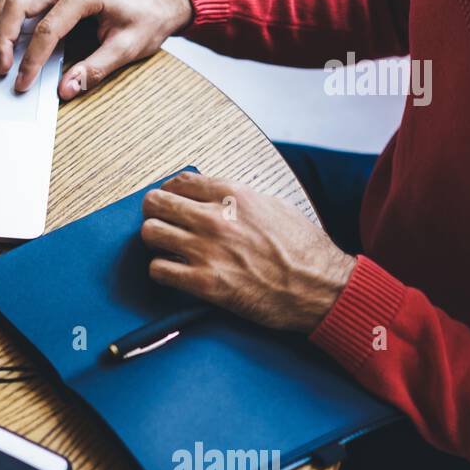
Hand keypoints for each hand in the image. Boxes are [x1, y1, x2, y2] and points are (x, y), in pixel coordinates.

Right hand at [0, 0, 192, 99]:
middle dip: (5, 37)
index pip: (47, 29)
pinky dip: (10, 1)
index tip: (22, 82)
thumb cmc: (150, 17)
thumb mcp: (128, 48)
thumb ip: (95, 69)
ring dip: (2, 16)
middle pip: (20, 2)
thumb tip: (66, 88)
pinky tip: (11, 21)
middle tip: (2, 66)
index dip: (31, 60)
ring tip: (2, 46)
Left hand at [139, 172, 356, 333]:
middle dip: (154, 212)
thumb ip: (239, 198)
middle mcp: (215, 218)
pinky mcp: (204, 283)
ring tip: (167, 248)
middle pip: (156, 203)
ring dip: (155, 241)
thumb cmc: (303, 249)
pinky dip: (161, 270)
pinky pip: (158, 269)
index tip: (171, 200)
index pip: (179, 181)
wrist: (319, 287)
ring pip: (151, 233)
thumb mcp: (274, 206)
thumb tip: (215, 195)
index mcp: (233, 195)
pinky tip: (174, 272)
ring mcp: (207, 250)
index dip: (169, 191)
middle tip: (161, 222)